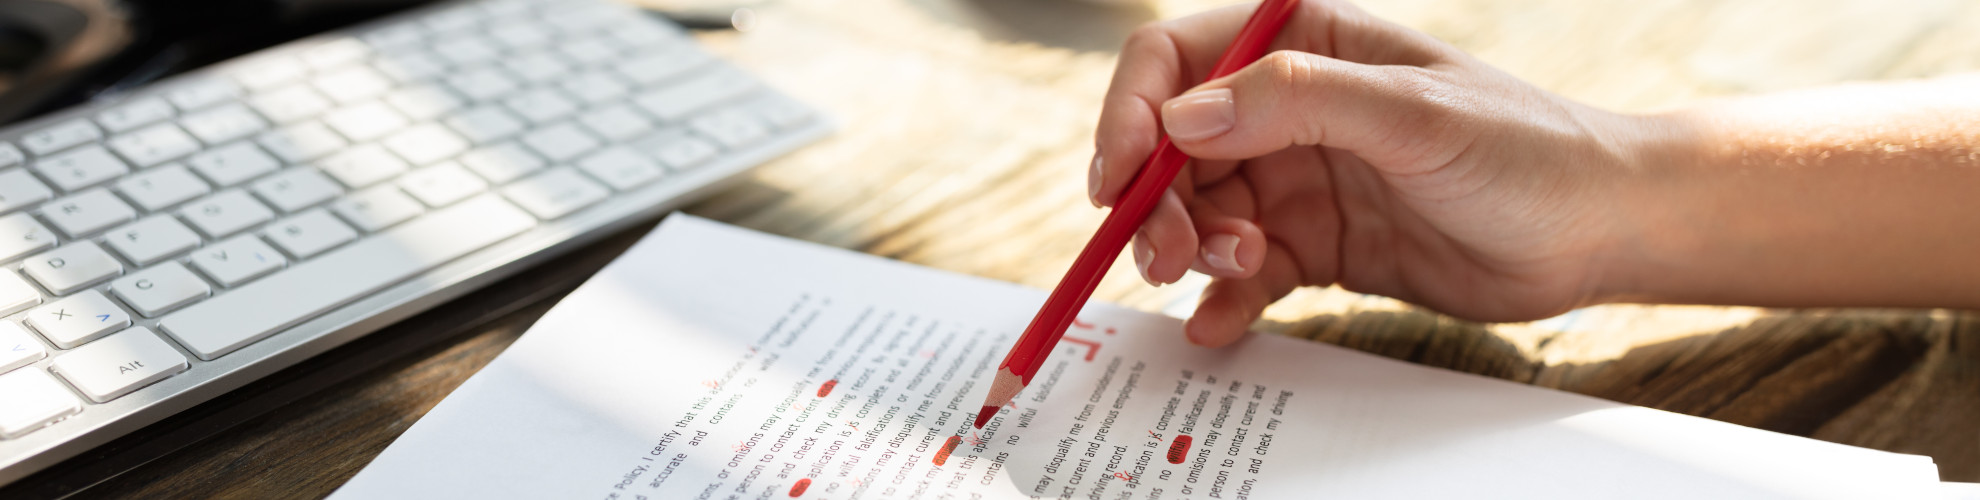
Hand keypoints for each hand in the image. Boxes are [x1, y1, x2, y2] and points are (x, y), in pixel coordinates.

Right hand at [1092, 1, 1662, 345]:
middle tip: (1167, 254)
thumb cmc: (1525, 149)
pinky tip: (1221, 322)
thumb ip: (1295, 101)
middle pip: (1171, 145)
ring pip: (1197, 211)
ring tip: (1233, 271)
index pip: (1177, 59)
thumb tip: (1183, 117)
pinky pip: (1239, 271)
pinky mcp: (1312, 244)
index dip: (1132, 113)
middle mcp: (1287, 105)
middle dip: (1155, 201)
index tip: (1120, 177)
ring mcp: (1296, 176)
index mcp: (1303, 40)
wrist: (1596, 233)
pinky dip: (1221, 299)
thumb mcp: (1410, 115)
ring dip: (1190, 249)